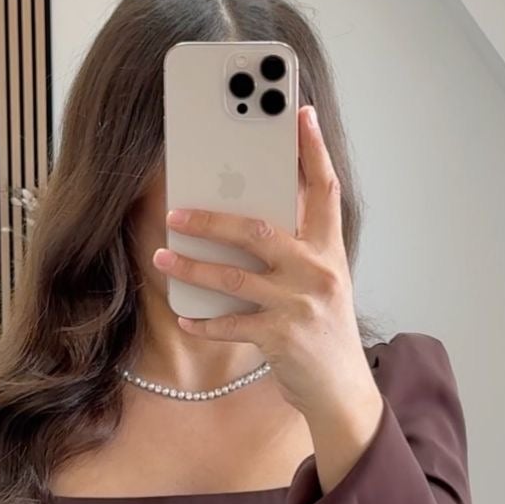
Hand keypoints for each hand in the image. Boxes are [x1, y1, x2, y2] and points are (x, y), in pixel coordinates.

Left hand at [151, 104, 381, 445]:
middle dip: (213, 219)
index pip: (324, 190)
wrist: (341, 390)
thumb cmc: (323, 331)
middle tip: (175, 212)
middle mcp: (318, 272)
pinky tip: (184, 316)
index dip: (313, 150)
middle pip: (260, 230)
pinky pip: (232, 324)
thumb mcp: (321, 282)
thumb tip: (246, 218)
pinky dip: (204, 322)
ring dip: (193, 267)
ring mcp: (301, 305)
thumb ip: (296, 250)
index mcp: (329, 251)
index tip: (299, 113)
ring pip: (236, 277)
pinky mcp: (283, 338)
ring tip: (163, 258)